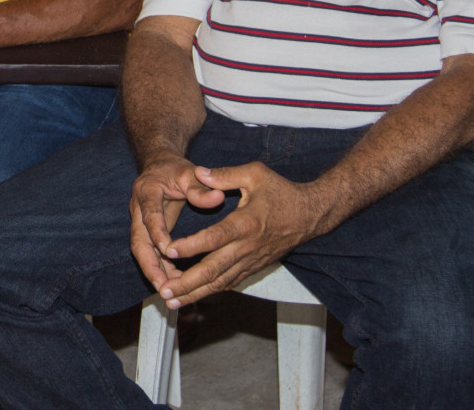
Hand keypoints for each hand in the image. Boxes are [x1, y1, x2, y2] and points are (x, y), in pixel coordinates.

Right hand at [129, 157, 227, 303]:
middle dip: (149, 265)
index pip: (149, 215)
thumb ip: (200, 187)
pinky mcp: (145, 232)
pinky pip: (149, 253)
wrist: (159, 167)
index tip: (168, 251)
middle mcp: (138, 209)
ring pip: (142, 251)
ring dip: (154, 271)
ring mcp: (139, 222)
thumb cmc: (176, 170)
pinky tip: (174, 281)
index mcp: (146, 191)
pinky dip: (160, 268)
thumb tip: (217, 198)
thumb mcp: (189, 173)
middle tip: (162, 286)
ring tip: (170, 291)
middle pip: (138, 241)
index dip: (157, 233)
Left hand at [149, 162, 330, 309]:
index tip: (169, 251)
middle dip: (187, 283)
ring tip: (171, 301)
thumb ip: (225, 174)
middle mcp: (247, 247)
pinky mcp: (253, 267)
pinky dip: (210, 290)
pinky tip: (192, 296)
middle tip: (164, 292)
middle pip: (214, 270)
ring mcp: (251, 261)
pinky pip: (229, 282)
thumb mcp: (255, 174)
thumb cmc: (281, 192)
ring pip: (220, 282)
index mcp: (246, 223)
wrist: (309, 215)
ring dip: (195, 293)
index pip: (215, 238)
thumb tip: (198, 173)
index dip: (191, 246)